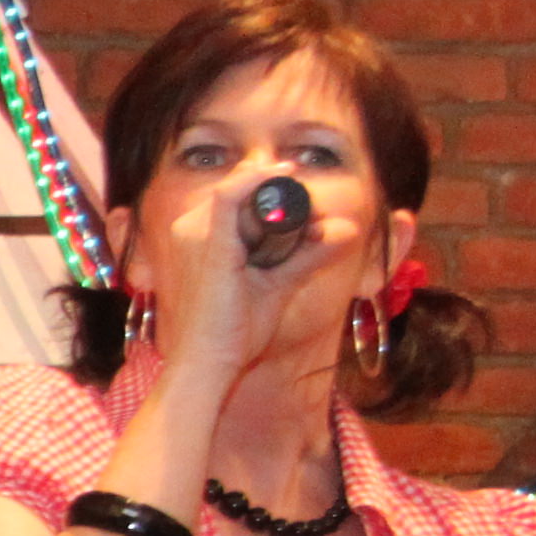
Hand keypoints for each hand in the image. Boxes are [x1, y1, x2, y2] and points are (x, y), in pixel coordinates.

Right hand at [125, 169, 350, 396]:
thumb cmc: (232, 331)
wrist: (206, 363)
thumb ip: (308, 255)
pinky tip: (288, 173)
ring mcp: (192, 232)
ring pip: (242, 188)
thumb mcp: (277, 284)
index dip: (278, 194)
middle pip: (242, 189)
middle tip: (321, 218)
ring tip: (316, 221)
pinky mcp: (207, 241)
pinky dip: (260, 179)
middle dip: (285, 193)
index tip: (314, 213)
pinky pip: (230, 194)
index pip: (238, 197)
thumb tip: (348, 229)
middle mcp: (187, 228)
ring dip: (283, 192)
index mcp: (197, 237)